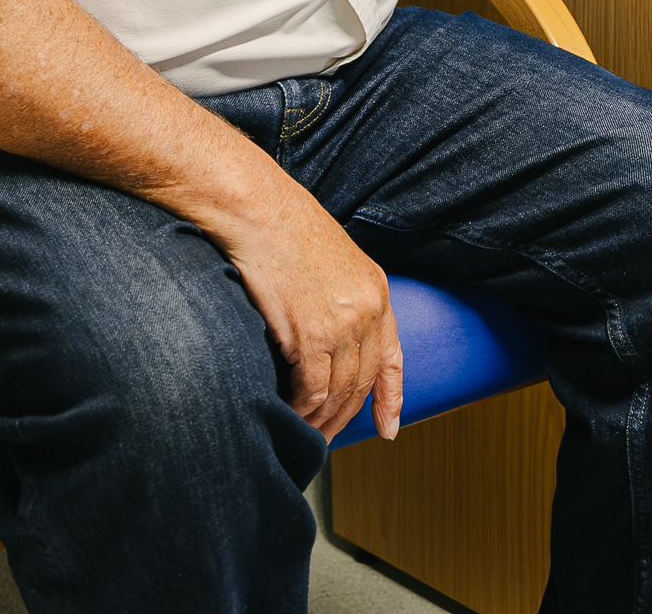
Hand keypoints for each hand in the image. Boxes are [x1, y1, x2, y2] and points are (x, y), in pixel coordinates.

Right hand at [215, 173, 403, 441]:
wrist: (259, 211)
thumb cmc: (284, 229)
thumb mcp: (333, 261)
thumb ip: (342, 299)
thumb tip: (331, 339)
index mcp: (377, 290)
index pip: (393, 357)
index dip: (392, 397)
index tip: (389, 427)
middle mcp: (368, 310)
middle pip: (363, 382)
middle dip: (345, 417)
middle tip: (325, 439)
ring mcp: (342, 324)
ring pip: (338, 393)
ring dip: (321, 420)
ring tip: (303, 433)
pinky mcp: (311, 335)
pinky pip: (311, 390)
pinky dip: (301, 409)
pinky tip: (288, 414)